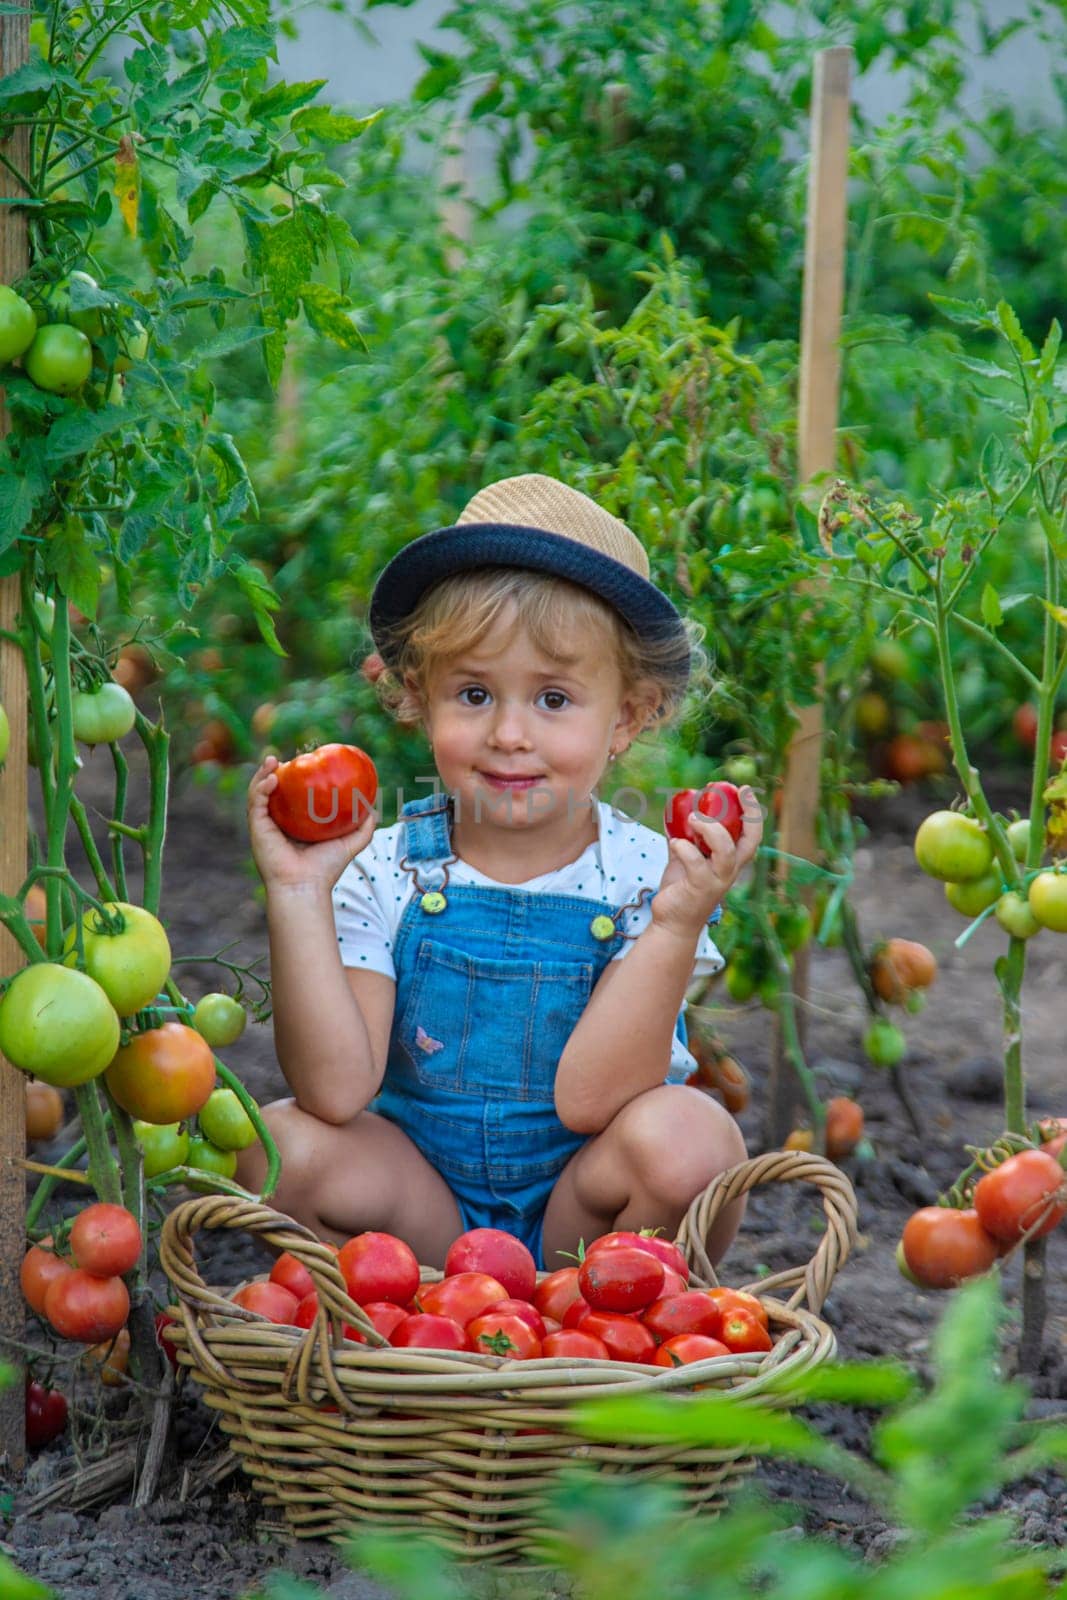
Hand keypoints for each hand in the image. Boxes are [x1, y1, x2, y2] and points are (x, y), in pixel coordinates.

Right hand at [247, 755, 377, 891]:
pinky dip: (261, 787)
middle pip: (272, 792)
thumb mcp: (350, 843)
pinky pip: (256, 802)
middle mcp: (277, 823)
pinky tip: (273, 778)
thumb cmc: (326, 868)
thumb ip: (363, 827)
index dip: (293, 779)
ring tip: (273, 760)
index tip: (303, 763)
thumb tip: (373, 807)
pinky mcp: (256, 828)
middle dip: (273, 772)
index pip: (290, 797)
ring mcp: (265, 825)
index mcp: (294, 825)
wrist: (307, 886)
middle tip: (284, 759)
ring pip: (259, 792)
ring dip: (262, 773)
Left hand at [652, 785, 762, 943]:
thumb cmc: (682, 890)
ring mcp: (717, 881)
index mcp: (730, 861)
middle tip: (724, 794)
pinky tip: (674, 842)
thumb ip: (684, 839)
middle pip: (749, 842)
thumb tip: (673, 817)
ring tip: (694, 817)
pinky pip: (696, 864)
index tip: (743, 790)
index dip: (752, 811)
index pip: (752, 835)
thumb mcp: (684, 859)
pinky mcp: (700, 889)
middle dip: (745, 815)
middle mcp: (729, 871)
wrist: (672, 922)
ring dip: (711, 830)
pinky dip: (684, 849)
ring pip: (726, 852)